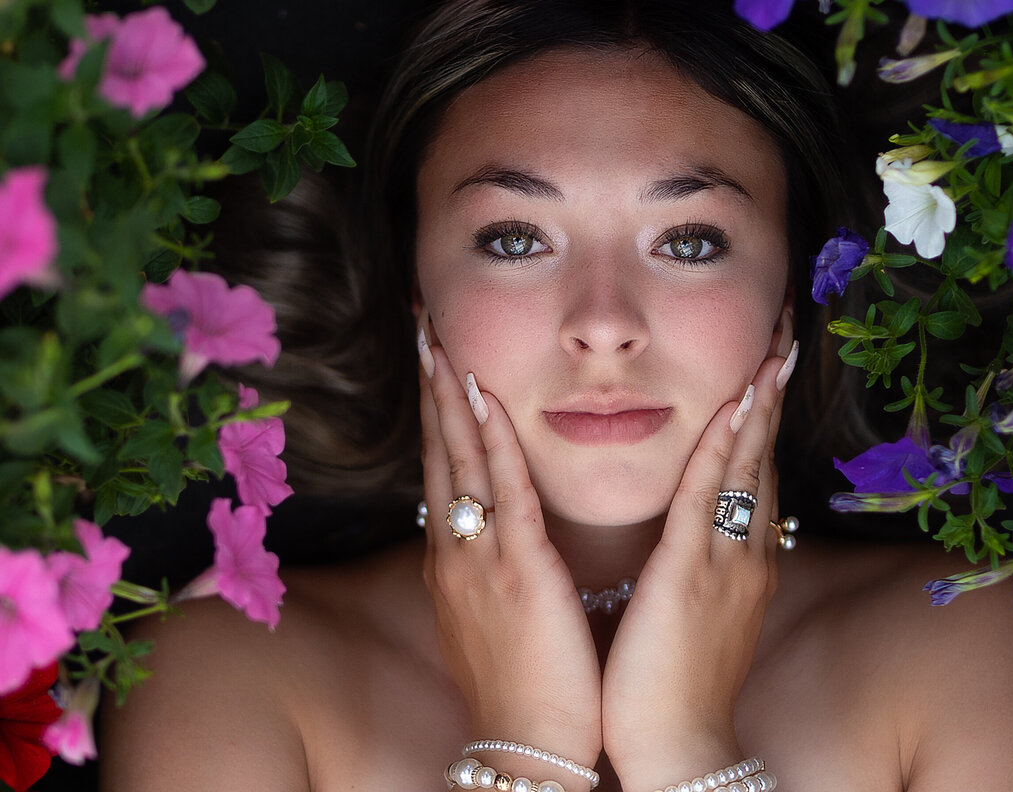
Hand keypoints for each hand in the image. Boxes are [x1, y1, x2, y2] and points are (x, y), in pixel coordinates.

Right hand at [417, 313, 602, 783]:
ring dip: (450, 394)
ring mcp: (480, 557)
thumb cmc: (522, 686)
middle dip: (430, 386)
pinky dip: (490, 438)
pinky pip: (502, 489)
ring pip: (460, 459)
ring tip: (439, 338)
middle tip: (422, 326)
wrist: (529, 748)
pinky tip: (483, 395)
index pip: (441, 470)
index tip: (432, 363)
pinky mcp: (517, 569)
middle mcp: (456, 551)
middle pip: (438, 451)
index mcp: (454, 562)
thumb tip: (492, 535)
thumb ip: (489, 570)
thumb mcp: (492, 618)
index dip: (434, 414)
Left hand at [601, 312, 796, 789]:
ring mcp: (727, 559)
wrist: (674, 748)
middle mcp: (746, 551)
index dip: (763, 416)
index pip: (755, 472)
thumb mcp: (698, 612)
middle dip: (773, 391)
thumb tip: (696, 529)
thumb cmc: (673, 683)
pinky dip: (724, 444)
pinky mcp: (693, 572)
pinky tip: (735, 401)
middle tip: (784, 330)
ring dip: (758, 400)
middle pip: (763, 455)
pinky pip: (712, 494)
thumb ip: (702, 564)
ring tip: (773, 345)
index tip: (767, 364)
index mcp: (742, 560)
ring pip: (746, 463)